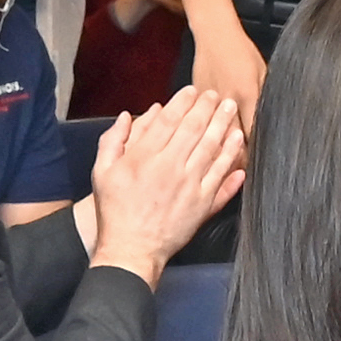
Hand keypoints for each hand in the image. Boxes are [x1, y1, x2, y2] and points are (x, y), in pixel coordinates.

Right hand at [83, 84, 243, 276]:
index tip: (192, 91)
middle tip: (216, 94)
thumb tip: (125, 116)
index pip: (169, 120)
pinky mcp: (203, 204)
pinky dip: (232, 158)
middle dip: (207, 107)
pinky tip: (238, 143)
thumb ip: (113, 141)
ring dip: (223, 125)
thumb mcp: (102, 172)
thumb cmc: (115, 211)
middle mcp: (170, 167)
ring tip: (231, 109)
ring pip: (212, 148)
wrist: (132, 249)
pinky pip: (222, 176)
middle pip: (194, 129)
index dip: (183, 101)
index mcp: (144, 157)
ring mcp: (190, 186)